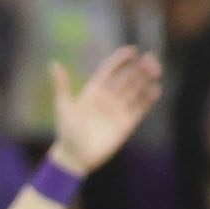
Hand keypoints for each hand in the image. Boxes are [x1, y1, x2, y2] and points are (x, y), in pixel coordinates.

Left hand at [48, 46, 161, 175]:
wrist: (74, 157)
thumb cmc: (66, 132)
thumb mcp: (63, 106)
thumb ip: (61, 86)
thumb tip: (53, 64)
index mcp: (94, 91)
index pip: (111, 71)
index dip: (121, 60)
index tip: (132, 51)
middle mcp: (109, 98)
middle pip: (128, 78)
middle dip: (139, 68)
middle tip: (150, 59)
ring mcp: (119, 110)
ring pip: (137, 90)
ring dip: (147, 79)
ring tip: (156, 70)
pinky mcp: (127, 123)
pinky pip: (141, 108)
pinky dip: (149, 99)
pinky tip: (155, 90)